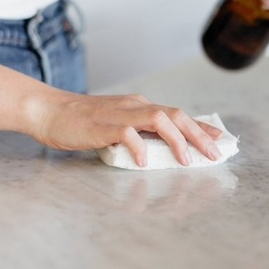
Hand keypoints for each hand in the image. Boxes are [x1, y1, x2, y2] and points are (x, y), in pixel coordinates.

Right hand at [30, 92, 222, 167]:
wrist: (48, 110)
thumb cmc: (81, 122)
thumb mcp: (117, 126)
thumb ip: (139, 133)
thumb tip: (161, 150)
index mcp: (141, 106)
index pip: (178, 114)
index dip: (202, 126)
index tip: (220, 139)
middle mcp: (136, 105)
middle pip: (177, 115)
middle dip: (199, 135)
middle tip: (214, 154)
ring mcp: (120, 113)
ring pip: (160, 119)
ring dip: (177, 140)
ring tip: (186, 161)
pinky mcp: (103, 125)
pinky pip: (128, 134)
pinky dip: (140, 147)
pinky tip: (144, 162)